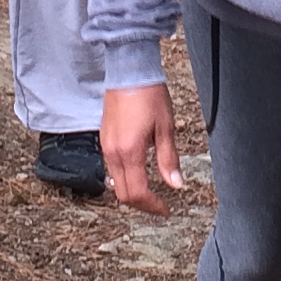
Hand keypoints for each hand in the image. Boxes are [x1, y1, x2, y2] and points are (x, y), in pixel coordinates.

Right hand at [101, 82, 181, 214]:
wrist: (129, 71)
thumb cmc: (149, 94)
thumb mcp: (166, 128)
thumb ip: (169, 159)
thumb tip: (176, 184)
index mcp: (129, 151)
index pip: (137, 193)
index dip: (152, 206)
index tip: (165, 209)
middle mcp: (113, 152)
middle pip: (123, 193)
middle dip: (141, 204)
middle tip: (159, 205)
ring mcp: (106, 145)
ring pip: (114, 182)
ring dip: (131, 191)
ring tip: (150, 191)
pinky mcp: (104, 138)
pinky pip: (110, 168)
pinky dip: (124, 177)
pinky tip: (137, 172)